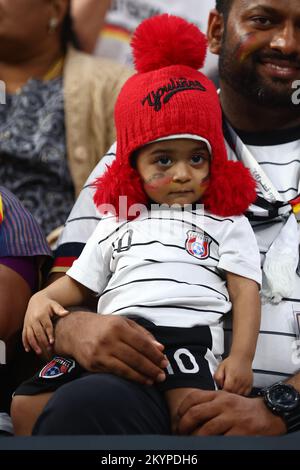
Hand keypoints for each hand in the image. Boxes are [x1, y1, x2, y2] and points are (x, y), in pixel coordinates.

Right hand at [22, 292, 68, 354]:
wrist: (36, 300)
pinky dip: (25, 343)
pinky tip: (28, 350)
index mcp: (42, 314)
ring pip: (30, 335)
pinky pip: (24, 335)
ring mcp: (28, 322)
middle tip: (48, 349)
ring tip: (39, 352)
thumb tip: (66, 313)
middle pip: (38, 332)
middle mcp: (34, 319)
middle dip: (43, 342)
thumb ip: (60, 310)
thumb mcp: (54, 305)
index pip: (46, 326)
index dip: (49, 334)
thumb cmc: (48, 304)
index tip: (52, 342)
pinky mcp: (25, 325)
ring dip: (34, 344)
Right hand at [54, 312, 168, 384]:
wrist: (74, 330)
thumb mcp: (122, 322)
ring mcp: (100, 352)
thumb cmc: (103, 326)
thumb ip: (142, 333)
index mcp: (118, 326)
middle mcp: (109, 339)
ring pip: (126, 367)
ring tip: (154, 380)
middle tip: (162, 375)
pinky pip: (116, 373)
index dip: (154, 354)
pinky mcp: (94, 364)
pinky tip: (140, 380)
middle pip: (135, 357)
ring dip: (143, 375)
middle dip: (151, 367)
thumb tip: (160, 348)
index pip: (141, 342)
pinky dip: (130, 377)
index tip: (164, 362)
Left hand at [177, 389, 286, 435]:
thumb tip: (189, 413)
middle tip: (180, 432)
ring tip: (191, 441)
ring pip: (205, 430)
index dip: (182, 409)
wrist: (267, 414)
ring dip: (194, 438)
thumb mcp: (226, 399)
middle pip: (195, 413)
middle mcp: (224, 404)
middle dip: (183, 425)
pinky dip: (211, 444)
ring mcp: (232, 418)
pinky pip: (221, 440)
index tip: (178, 417)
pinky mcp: (240, 432)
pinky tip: (208, 445)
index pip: (194, 397)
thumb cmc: (242, 408)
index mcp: (218, 395)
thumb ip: (210, 402)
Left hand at [214, 355, 252, 394]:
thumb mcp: (220, 367)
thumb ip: (217, 377)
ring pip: (239, 395)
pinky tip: (237, 388)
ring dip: (234, 393)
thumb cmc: (232, 362)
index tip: (221, 388)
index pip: (226, 390)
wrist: (242, 357)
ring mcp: (246, 384)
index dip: (223, 391)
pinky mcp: (250, 385)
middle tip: (226, 387)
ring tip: (232, 387)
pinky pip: (246, 394)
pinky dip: (241, 393)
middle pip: (233, 394)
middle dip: (228, 392)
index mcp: (232, 377)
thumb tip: (218, 385)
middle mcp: (240, 381)